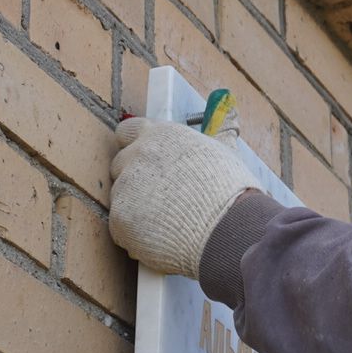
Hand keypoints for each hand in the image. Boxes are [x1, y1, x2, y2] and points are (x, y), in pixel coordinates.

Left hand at [108, 117, 259, 277]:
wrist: (228, 230)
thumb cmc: (233, 193)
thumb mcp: (226, 153)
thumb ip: (217, 134)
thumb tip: (231, 113)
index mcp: (162, 136)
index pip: (127, 130)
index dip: (135, 146)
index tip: (146, 160)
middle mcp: (138, 156)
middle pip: (120, 165)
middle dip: (135, 180)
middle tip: (163, 197)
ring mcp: (125, 188)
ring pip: (121, 198)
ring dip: (137, 209)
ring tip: (170, 222)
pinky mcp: (119, 219)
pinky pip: (121, 228)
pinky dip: (137, 235)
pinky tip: (165, 238)